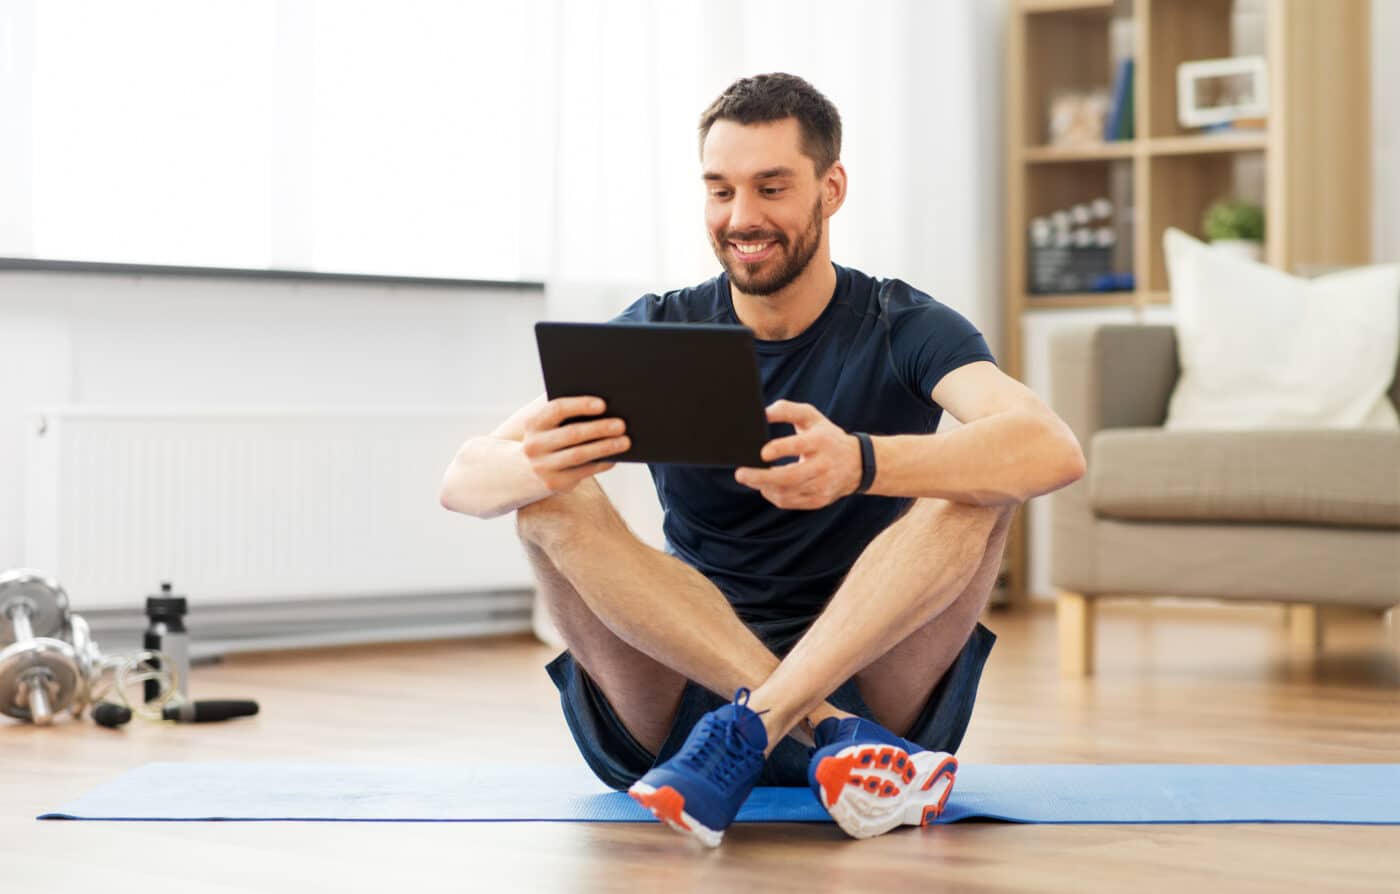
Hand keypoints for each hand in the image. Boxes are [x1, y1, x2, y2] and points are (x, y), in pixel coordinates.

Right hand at [521, 396, 629, 493]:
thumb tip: (599, 397)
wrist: (521, 471)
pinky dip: (601, 464)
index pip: (557, 409)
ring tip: (625, 441)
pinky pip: (582, 472)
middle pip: (571, 434)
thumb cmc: (546, 438)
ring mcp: (542, 466)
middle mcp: (534, 445)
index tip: (603, 404)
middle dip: (599, 428)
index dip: (580, 405)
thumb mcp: (545, 423)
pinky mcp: (553, 484)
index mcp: (533, 423)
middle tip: (621, 425)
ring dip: (605, 447)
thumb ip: (564, 409)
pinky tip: (614, 458)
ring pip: (579, 455)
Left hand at [734, 400, 861, 509]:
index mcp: (821, 441)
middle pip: (790, 477)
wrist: (857, 464)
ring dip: (764, 486)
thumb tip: (763, 414)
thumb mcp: (811, 416)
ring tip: (750, 478)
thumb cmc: (826, 436)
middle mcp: (823, 465)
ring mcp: (822, 485)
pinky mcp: (819, 500)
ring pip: (787, 493)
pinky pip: (790, 502)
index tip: (762, 452)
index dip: (780, 449)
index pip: (799, 445)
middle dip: (762, 477)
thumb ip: (787, 410)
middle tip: (741, 473)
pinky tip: (766, 487)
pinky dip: (773, 495)